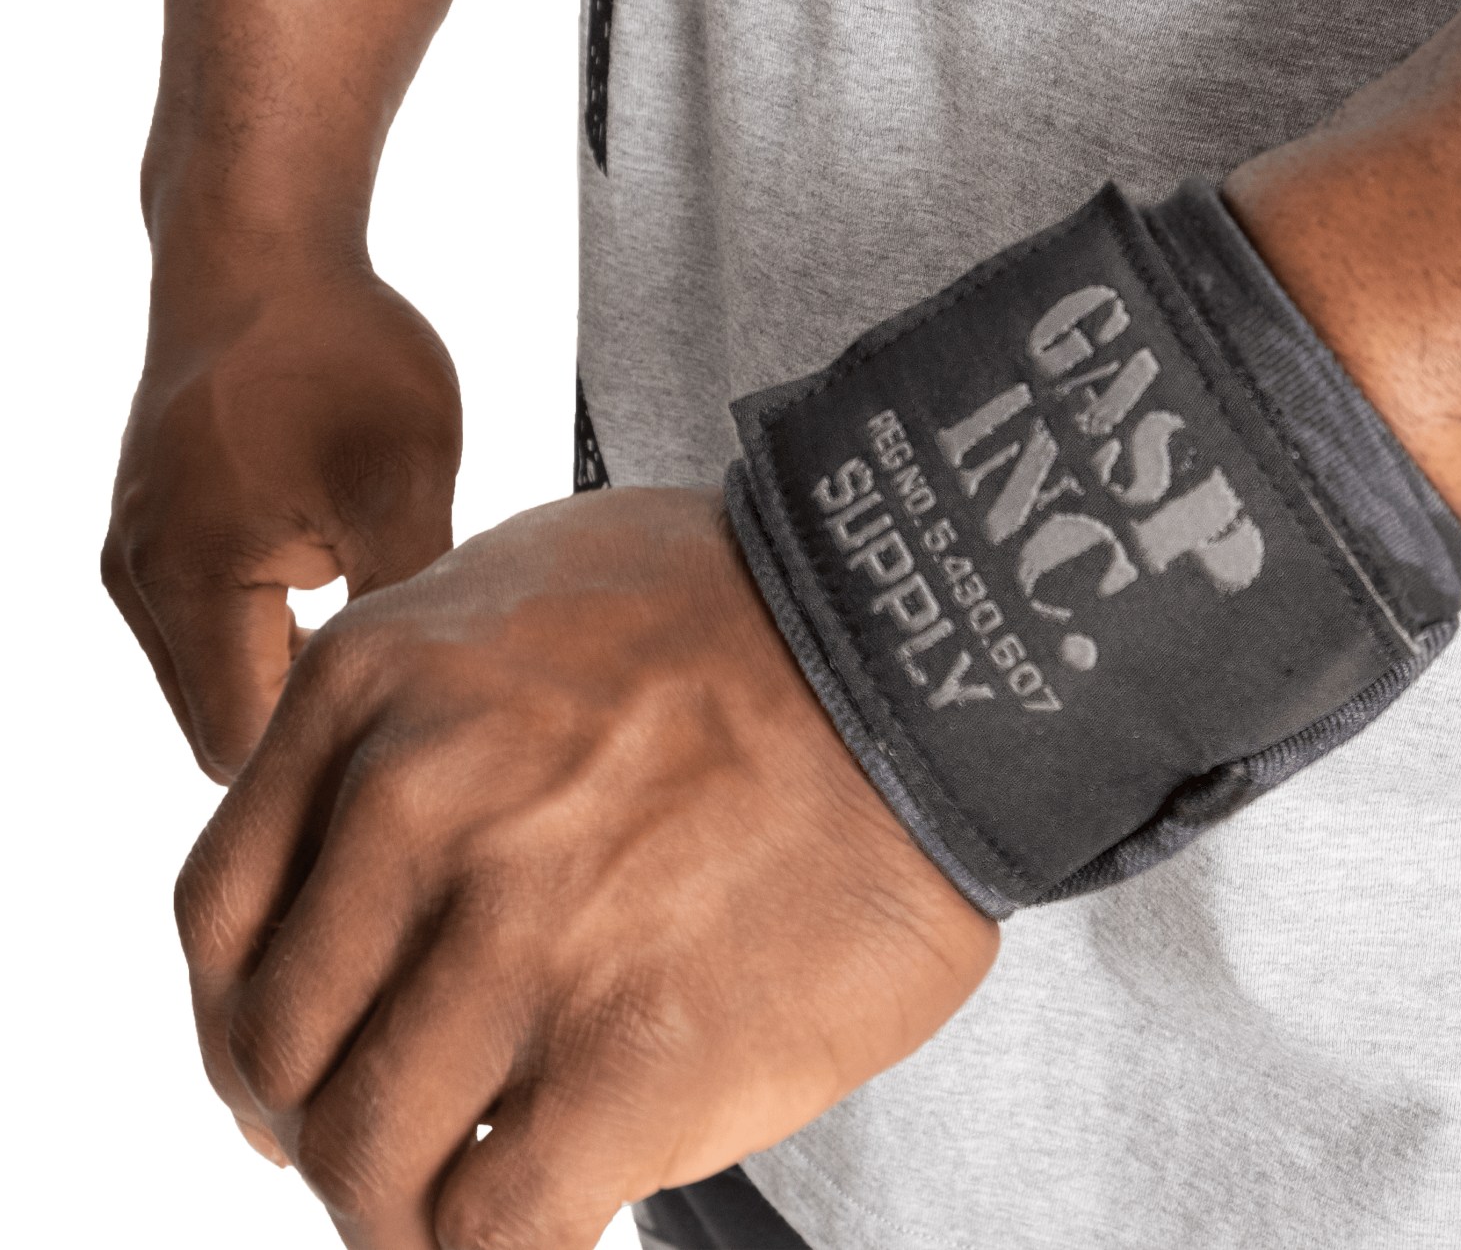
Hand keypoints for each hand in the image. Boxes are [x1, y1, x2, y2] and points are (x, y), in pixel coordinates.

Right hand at [104, 244, 460, 779]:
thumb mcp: (405, 484)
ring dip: (298, 669)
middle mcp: (142, 581)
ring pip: (220, 671)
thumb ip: (405, 604)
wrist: (263, 247)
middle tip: (415, 695)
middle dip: (312, 723)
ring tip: (390, 630)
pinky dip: (277, 624)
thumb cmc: (337, 353)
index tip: (407, 742)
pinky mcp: (160, 522)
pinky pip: (212, 616)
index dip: (322, 762)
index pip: (242, 749)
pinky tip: (354, 586)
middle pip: (224, 722)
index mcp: (191, 584)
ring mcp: (140, 551)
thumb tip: (422, 699)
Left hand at [174, 487, 999, 1249]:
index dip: (238, 1028)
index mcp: (372, 696)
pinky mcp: (637, 1058)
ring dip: (400, 1210)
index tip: (289, 1075)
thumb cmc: (749, 612)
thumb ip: (412, 709)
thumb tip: (367, 842)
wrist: (931, 653)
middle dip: (318, 1125)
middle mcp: (418, 812)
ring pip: (365, 1161)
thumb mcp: (522, 588)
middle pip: (277, 1053)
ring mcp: (524, 939)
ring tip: (464, 1206)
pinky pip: (493, 1233)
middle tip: (394, 1148)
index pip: (216, 922)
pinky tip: (541, 1229)